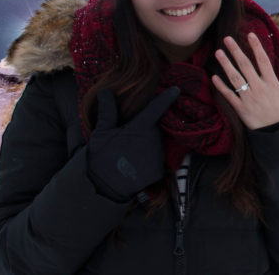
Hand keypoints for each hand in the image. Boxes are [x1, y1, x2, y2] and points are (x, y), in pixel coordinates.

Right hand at [87, 86, 178, 201]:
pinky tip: (138, 163)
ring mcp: (158, 155)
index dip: (167, 97)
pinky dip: (150, 160)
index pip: (156, 108)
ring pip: (158, 143)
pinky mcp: (160, 169)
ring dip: (149, 145)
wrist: (104, 188)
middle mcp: (154, 139)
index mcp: (140, 127)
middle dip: (148, 129)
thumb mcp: (101, 133)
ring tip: (132, 152)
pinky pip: (158, 159)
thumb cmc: (102, 157)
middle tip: (131, 138)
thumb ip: (107, 111)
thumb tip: (104, 90)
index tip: (176, 89)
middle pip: (157, 127)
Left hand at [212, 33, 278, 129]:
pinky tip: (214, 77)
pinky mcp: (241, 109)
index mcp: (272, 83)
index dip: (256, 46)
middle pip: (245, 65)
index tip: (250, 34)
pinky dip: (221, 87)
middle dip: (235, 51)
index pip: (263, 60)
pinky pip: (229, 96)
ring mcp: (249, 98)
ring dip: (225, 64)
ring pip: (235, 78)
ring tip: (218, 52)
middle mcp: (259, 88)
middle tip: (227, 38)